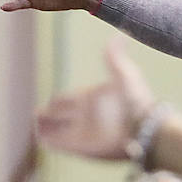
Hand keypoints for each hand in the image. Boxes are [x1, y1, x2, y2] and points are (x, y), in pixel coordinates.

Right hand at [35, 43, 162, 160]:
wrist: (145, 128)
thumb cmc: (136, 101)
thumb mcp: (125, 74)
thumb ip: (115, 56)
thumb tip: (119, 34)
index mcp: (91, 98)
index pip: (68, 99)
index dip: (58, 101)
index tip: (51, 102)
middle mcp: (85, 116)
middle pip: (60, 115)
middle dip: (50, 114)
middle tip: (38, 114)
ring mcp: (81, 131)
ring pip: (57, 129)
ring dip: (45, 127)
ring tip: (36, 125)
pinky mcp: (79, 147)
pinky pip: (58, 143)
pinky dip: (48, 140)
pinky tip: (41, 137)